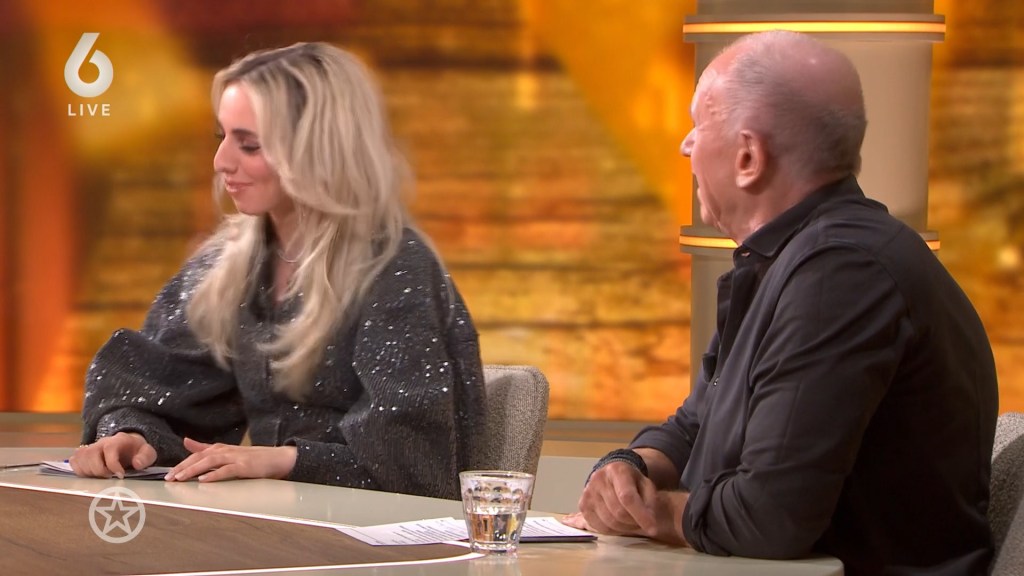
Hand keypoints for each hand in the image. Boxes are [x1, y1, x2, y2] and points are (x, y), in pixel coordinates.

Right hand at [69, 432, 155, 478]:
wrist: (128, 446)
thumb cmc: (136, 451)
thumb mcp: (147, 452)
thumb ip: (145, 457)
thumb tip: (137, 464)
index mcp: (117, 440)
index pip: (109, 449)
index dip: (113, 465)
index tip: (120, 475)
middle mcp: (100, 442)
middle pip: (90, 454)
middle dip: (99, 470)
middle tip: (109, 476)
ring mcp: (90, 447)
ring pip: (80, 458)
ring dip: (89, 472)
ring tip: (101, 476)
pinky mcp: (82, 454)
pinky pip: (74, 461)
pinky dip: (80, 471)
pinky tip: (91, 475)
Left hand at [165, 438, 296, 481]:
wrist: (277, 458)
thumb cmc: (252, 458)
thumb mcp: (226, 451)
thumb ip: (205, 448)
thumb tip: (186, 441)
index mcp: (220, 448)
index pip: (196, 455)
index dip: (181, 463)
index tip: (168, 473)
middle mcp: (225, 451)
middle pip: (200, 457)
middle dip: (183, 467)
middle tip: (169, 478)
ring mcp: (235, 458)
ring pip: (210, 461)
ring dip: (194, 469)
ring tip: (181, 478)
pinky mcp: (244, 466)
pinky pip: (227, 470)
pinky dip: (214, 475)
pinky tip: (204, 480)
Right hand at [562, 461, 688, 545]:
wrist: (611, 474)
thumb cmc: (631, 481)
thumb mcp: (646, 484)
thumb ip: (650, 501)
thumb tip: (649, 522)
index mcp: (617, 471)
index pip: (627, 497)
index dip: (641, 515)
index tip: (653, 529)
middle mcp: (599, 479)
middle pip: (618, 512)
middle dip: (634, 523)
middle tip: (643, 524)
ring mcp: (588, 492)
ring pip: (609, 522)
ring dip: (624, 528)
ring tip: (632, 523)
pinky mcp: (583, 505)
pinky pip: (598, 526)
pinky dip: (612, 531)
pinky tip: (620, 525)